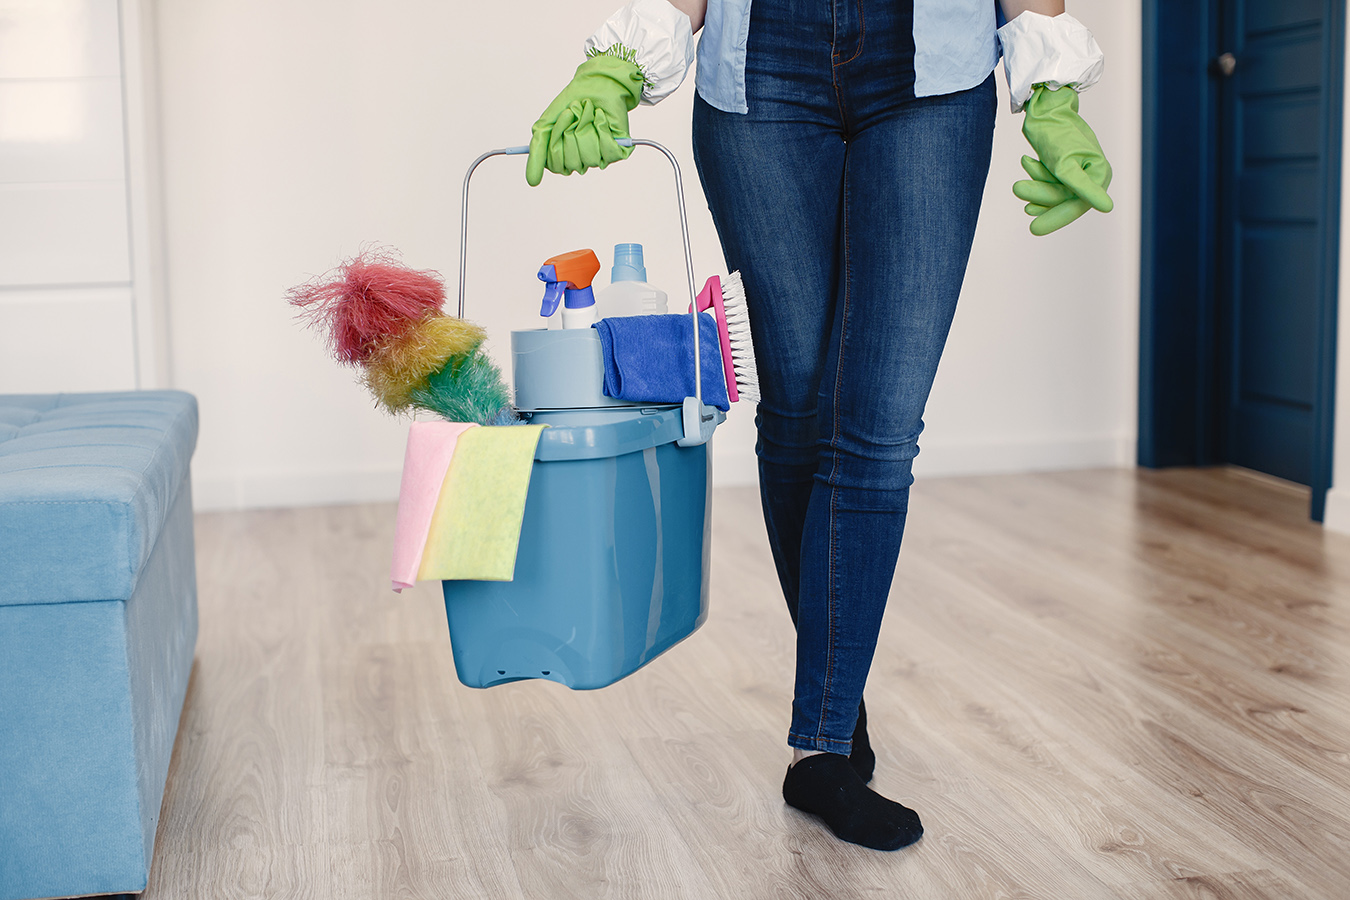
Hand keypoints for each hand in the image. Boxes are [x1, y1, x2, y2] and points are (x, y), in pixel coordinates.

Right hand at [526, 53, 644, 185]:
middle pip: (573, 162)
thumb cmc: (571, 103)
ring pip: (590, 156)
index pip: (556, 164)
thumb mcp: (545, 126)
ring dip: (587, 127)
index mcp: (564, 157)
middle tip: (575, 113)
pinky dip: (602, 127)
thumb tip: (532, 181)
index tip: (562, 117)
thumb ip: (537, 152)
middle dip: (571, 131)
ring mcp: (600, 156)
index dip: (557, 139)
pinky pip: (607, 150)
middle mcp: (581, 160)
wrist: (595, 84)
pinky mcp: (617, 150)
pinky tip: (600, 118)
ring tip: (589, 113)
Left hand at [1014, 85, 1112, 234]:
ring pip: (1054, 190)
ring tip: (1020, 173)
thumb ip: (1082, 189)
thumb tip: (1107, 208)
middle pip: (1063, 198)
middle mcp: (1092, 173)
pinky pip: (1049, 180)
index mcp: (1099, 173)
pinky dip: (1036, 173)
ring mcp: (1078, 170)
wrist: (1045, 106)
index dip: (1056, 217)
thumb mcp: (1065, 165)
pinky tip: (1027, 161)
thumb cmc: (1057, 132)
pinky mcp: (1065, 165)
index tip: (1033, 229)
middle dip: (1039, 193)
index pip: (1078, 205)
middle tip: (1017, 188)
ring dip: (1035, 183)